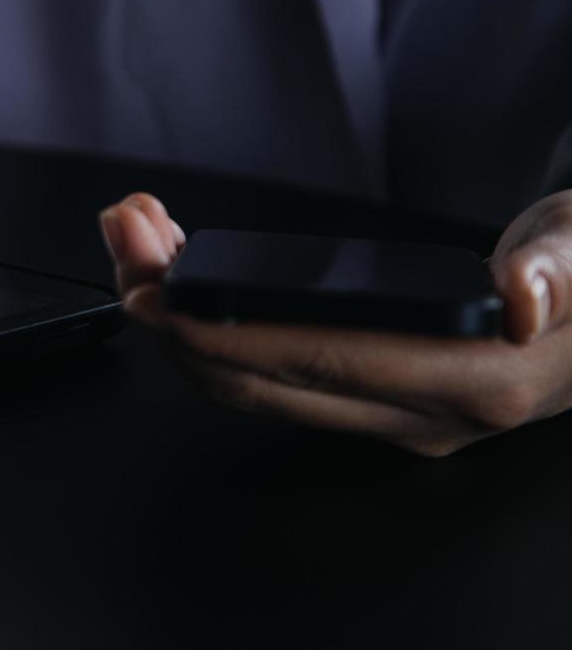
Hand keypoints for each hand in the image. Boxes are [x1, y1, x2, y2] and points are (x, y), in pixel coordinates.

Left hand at [99, 191, 571, 456]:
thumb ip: (557, 274)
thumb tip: (520, 299)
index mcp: (468, 377)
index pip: (315, 363)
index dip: (222, 332)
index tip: (155, 295)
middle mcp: (417, 413)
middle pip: (258, 378)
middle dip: (173, 314)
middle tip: (124, 239)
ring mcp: (388, 413)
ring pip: (250, 380)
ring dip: (179, 317)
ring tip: (137, 239)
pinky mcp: (368, 396)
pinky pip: (267, 372)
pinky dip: (210, 324)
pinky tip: (183, 272)